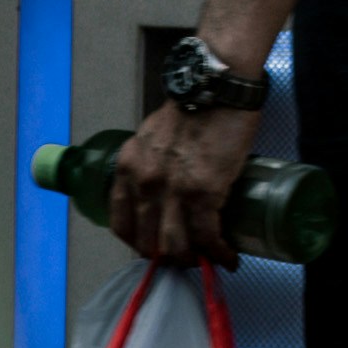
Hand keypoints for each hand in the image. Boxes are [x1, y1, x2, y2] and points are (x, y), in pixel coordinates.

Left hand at [107, 96, 260, 266]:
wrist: (218, 87)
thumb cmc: (194, 104)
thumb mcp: (154, 135)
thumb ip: (152, 159)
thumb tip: (166, 179)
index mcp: (128, 168)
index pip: (120, 222)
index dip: (137, 242)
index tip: (152, 246)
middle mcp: (144, 184)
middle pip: (147, 241)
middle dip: (166, 256)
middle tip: (183, 258)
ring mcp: (173, 191)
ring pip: (174, 246)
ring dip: (190, 260)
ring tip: (205, 261)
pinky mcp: (204, 193)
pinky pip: (207, 236)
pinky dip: (217, 252)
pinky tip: (227, 257)